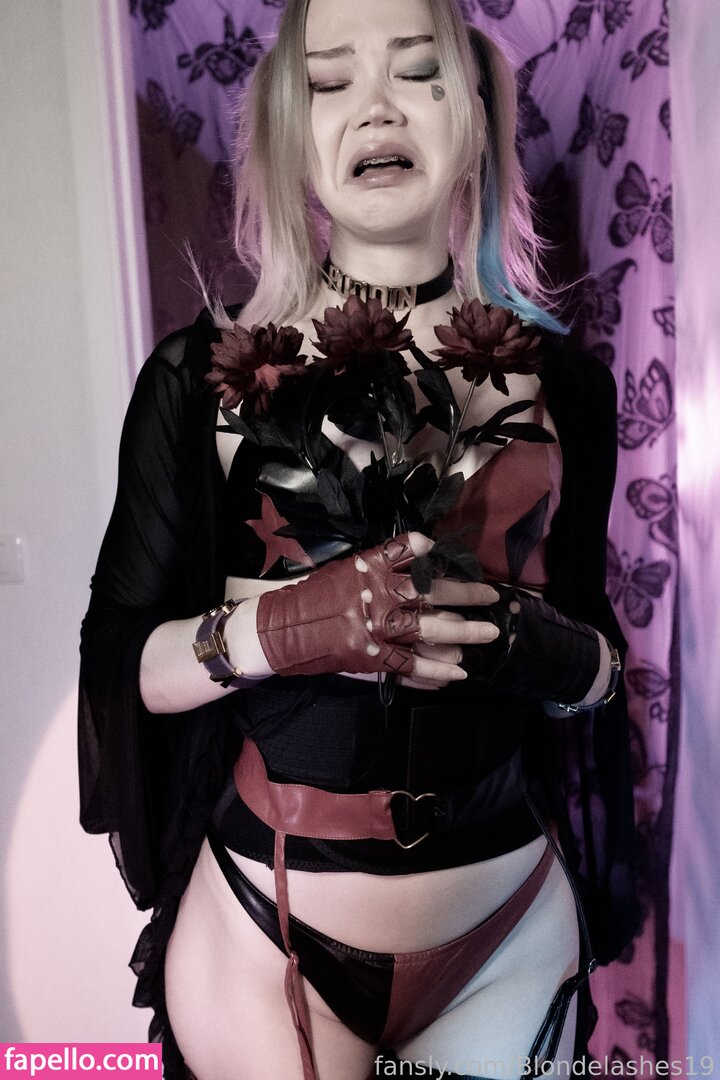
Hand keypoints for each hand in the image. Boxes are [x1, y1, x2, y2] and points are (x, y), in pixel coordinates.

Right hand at [246, 531, 500, 683]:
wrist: (280, 629)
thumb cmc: (314, 596)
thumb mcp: (347, 569)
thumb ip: (382, 564)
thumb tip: (426, 561)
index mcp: (369, 566)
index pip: (410, 551)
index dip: (436, 553)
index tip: (457, 555)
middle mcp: (376, 594)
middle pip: (431, 590)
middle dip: (466, 594)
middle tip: (491, 596)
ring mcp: (375, 628)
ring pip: (429, 628)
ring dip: (463, 632)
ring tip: (489, 634)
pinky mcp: (370, 657)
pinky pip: (410, 665)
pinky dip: (435, 670)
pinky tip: (458, 673)